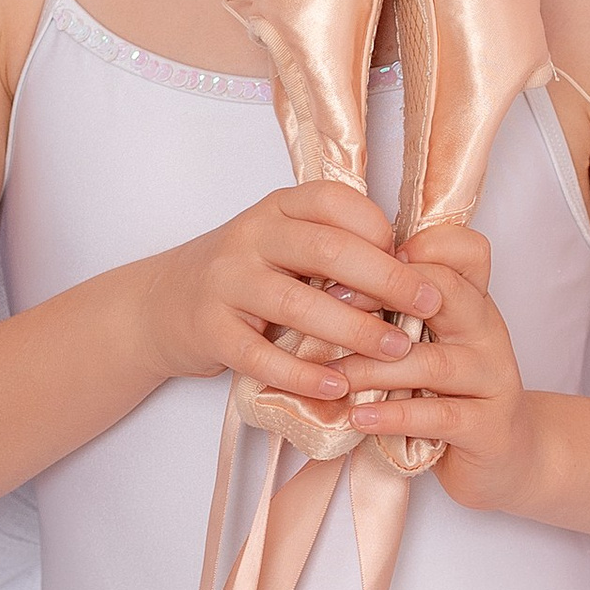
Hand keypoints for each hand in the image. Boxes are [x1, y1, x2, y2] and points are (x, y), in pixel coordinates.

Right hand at [137, 182, 443, 414]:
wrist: (162, 303)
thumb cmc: (246, 274)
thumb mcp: (284, 244)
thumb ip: (335, 248)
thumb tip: (411, 272)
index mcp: (278, 208)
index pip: (335, 202)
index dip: (380, 230)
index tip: (416, 262)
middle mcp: (250, 236)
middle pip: (325, 249)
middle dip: (385, 278)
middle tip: (428, 303)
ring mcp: (226, 281)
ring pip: (296, 303)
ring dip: (353, 329)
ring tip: (395, 350)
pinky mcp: (210, 329)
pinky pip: (260, 355)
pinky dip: (302, 374)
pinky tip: (337, 387)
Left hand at [345, 223, 540, 510]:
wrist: (504, 456)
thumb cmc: (449, 394)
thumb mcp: (426, 344)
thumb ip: (395, 315)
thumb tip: (326, 286)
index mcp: (473, 302)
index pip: (464, 250)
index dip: (417, 247)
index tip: (360, 263)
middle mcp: (487, 332)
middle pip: (445, 291)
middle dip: (380, 296)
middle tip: (328, 307)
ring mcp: (493, 378)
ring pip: (431, 361)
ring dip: (372, 369)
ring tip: (332, 377)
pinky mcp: (490, 426)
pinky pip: (438, 415)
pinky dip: (393, 416)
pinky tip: (358, 417)